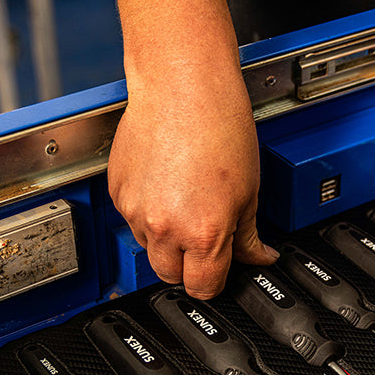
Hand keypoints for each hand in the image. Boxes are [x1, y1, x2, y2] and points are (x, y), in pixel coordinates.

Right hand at [108, 76, 277, 297]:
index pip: (203, 287)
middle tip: (204, 237)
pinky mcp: (117, 192)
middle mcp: (165, 227)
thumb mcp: (250, 189)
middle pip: (170, 275)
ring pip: (149, 247)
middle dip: (188, 264)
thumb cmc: (219, 125)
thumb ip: (249, 234)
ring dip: (166, 237)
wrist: (182, 86)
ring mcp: (136, 211)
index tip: (220, 271)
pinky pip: (132, 218)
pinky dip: (147, 211)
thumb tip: (257, 257)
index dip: (214, 281)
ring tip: (184, 200)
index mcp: (204, 232)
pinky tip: (166, 184)